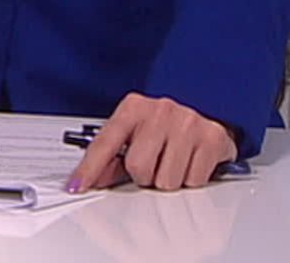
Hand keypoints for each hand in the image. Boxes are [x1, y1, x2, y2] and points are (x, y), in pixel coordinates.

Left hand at [69, 93, 235, 192]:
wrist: (208, 103)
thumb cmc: (164, 124)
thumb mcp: (135, 132)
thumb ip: (113, 156)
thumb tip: (94, 181)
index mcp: (133, 108)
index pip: (105, 143)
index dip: (89, 169)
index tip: (77, 186)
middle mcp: (160, 111)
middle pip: (138, 168)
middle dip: (144, 175)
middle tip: (152, 164)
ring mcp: (187, 123)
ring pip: (166, 181)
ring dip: (167, 180)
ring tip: (172, 162)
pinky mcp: (211, 138)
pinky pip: (193, 181)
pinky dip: (190, 179)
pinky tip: (190, 162)